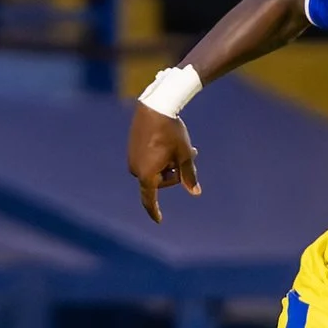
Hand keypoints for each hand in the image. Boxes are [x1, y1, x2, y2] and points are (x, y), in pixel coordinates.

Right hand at [128, 106, 200, 223]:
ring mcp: (132, 158)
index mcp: (147, 175)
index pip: (150, 200)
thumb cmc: (171, 133)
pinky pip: (148, 159)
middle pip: (160, 180)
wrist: (155, 107)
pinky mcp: (132, 148)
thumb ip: (189, 176)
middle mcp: (135, 169)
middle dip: (176, 171)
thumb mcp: (184, 155)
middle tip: (193, 153)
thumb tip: (195, 193)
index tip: (158, 220)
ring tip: (184, 146)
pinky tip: (170, 141)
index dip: (154, 211)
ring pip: (155, 169)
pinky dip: (160, 156)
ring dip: (170, 163)